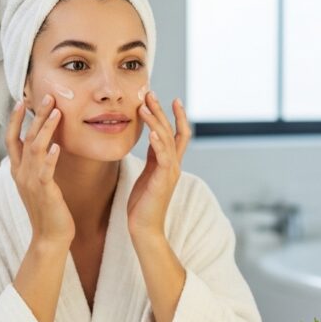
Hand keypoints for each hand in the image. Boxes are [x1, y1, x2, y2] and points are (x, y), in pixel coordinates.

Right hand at [6, 95, 73, 246]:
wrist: (50, 237)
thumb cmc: (49, 210)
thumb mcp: (40, 184)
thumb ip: (40, 166)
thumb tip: (47, 146)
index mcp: (19, 170)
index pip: (12, 139)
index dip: (16, 119)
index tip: (22, 101)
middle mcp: (22, 173)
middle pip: (25, 138)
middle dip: (36, 116)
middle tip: (48, 97)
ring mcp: (31, 182)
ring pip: (35, 149)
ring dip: (46, 129)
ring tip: (56, 112)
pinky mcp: (45, 192)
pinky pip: (46, 171)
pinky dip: (51, 158)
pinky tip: (58, 146)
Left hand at [127, 91, 191, 238]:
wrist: (145, 227)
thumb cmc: (143, 204)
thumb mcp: (147, 174)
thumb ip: (152, 157)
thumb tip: (150, 140)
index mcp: (169, 163)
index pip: (177, 134)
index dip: (175, 115)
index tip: (168, 98)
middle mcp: (174, 164)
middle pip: (172, 131)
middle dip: (161, 111)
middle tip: (150, 93)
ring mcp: (170, 172)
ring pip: (166, 140)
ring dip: (155, 121)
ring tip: (145, 106)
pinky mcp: (163, 180)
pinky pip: (163, 157)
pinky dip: (158, 143)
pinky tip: (151, 132)